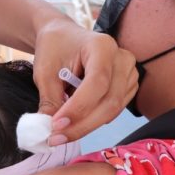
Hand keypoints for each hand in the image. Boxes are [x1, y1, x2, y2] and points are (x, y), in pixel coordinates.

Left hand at [32, 20, 136, 142]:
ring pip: (113, 110)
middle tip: (56, 138)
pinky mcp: (128, 86)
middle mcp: (122, 58)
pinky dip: (94, 120)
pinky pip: (114, 111)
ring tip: (62, 133)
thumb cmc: (54, 49)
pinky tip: (76, 122)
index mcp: (102, 46)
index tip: (56, 125)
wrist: (64, 36)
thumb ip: (50, 101)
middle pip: (110, 101)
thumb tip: (49, 131)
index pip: (97, 83)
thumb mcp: (45, 72)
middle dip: (82, 124)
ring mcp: (129, 73)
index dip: (78, 108)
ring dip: (87, 126)